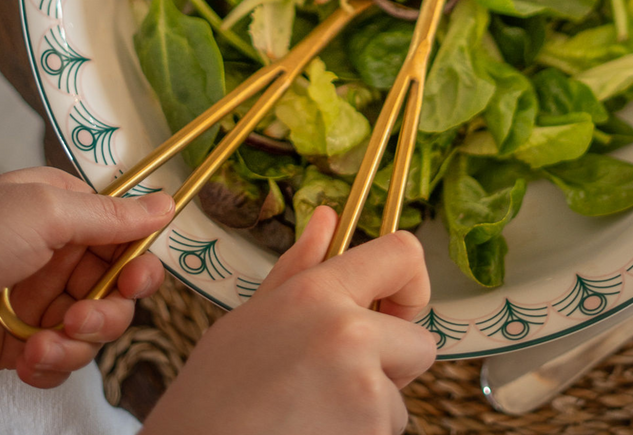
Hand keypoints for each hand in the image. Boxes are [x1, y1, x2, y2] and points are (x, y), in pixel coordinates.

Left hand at [0, 167, 174, 387]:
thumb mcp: (45, 211)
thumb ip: (111, 214)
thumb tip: (168, 204)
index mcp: (63, 210)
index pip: (124, 234)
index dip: (139, 258)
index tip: (138, 278)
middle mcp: (57, 254)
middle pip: (118, 284)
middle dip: (110, 306)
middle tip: (86, 316)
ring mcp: (39, 300)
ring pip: (96, 324)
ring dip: (79, 339)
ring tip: (44, 342)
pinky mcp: (20, 344)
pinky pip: (64, 357)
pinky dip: (54, 363)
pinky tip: (29, 360)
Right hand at [142, 206, 436, 434]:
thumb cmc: (212, 399)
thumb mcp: (248, 319)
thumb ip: (300, 268)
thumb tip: (329, 218)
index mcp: (318, 293)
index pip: (404, 254)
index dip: (411, 284)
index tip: (395, 310)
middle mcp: (349, 334)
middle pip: (420, 343)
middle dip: (390, 366)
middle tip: (333, 384)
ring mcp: (364, 392)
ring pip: (398, 399)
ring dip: (368, 410)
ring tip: (308, 416)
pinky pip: (385, 434)